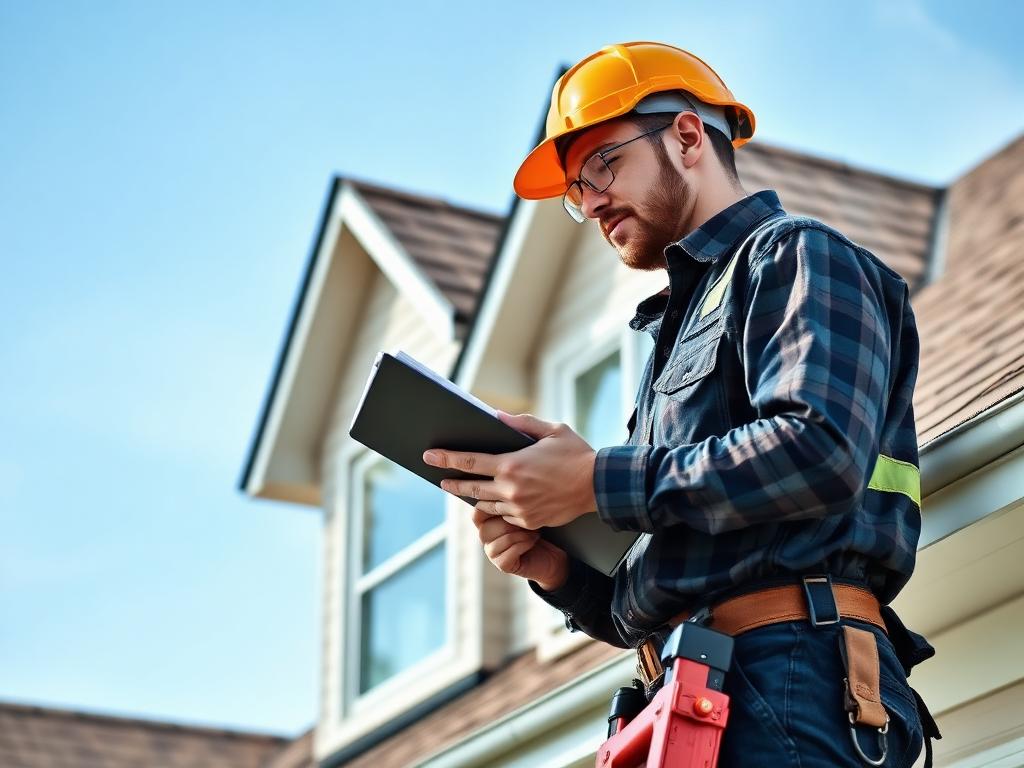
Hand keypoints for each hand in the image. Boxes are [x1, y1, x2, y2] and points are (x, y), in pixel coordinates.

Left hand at [422, 411, 598, 529]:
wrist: (598, 487)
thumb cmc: (576, 454)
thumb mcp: (552, 430)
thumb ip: (521, 423)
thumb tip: (497, 416)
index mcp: (512, 465)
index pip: (469, 462)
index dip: (446, 459)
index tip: (430, 455)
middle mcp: (511, 490)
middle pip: (471, 488)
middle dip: (452, 483)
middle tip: (439, 479)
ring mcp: (519, 509)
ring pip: (485, 504)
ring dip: (472, 497)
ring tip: (463, 489)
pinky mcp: (529, 521)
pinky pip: (504, 514)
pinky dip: (496, 506)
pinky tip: (492, 500)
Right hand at [472, 507, 567, 589]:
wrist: (551, 554)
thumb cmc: (537, 529)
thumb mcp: (523, 513)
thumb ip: (510, 504)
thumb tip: (506, 490)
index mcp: (487, 522)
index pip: (477, 513)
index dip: (488, 507)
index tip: (507, 502)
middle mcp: (486, 538)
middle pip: (486, 528)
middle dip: (509, 522)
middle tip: (526, 520)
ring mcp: (493, 553)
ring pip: (498, 541)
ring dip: (520, 534)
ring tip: (533, 531)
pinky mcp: (502, 565)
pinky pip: (509, 552)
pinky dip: (524, 544)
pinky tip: (533, 540)